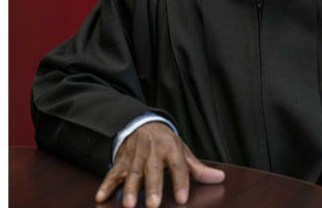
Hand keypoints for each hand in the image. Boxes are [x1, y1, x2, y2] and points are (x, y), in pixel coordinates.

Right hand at [95, 123, 224, 207]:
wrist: (141, 122)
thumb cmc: (165, 142)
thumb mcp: (182, 150)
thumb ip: (198, 168)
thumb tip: (219, 178)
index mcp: (170, 147)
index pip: (177, 165)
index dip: (180, 182)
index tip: (182, 199)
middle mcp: (151, 150)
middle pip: (152, 170)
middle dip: (152, 187)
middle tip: (153, 206)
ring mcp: (134, 155)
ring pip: (132, 173)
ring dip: (130, 189)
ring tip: (129, 205)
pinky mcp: (121, 160)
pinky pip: (112, 173)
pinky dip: (106, 185)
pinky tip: (101, 197)